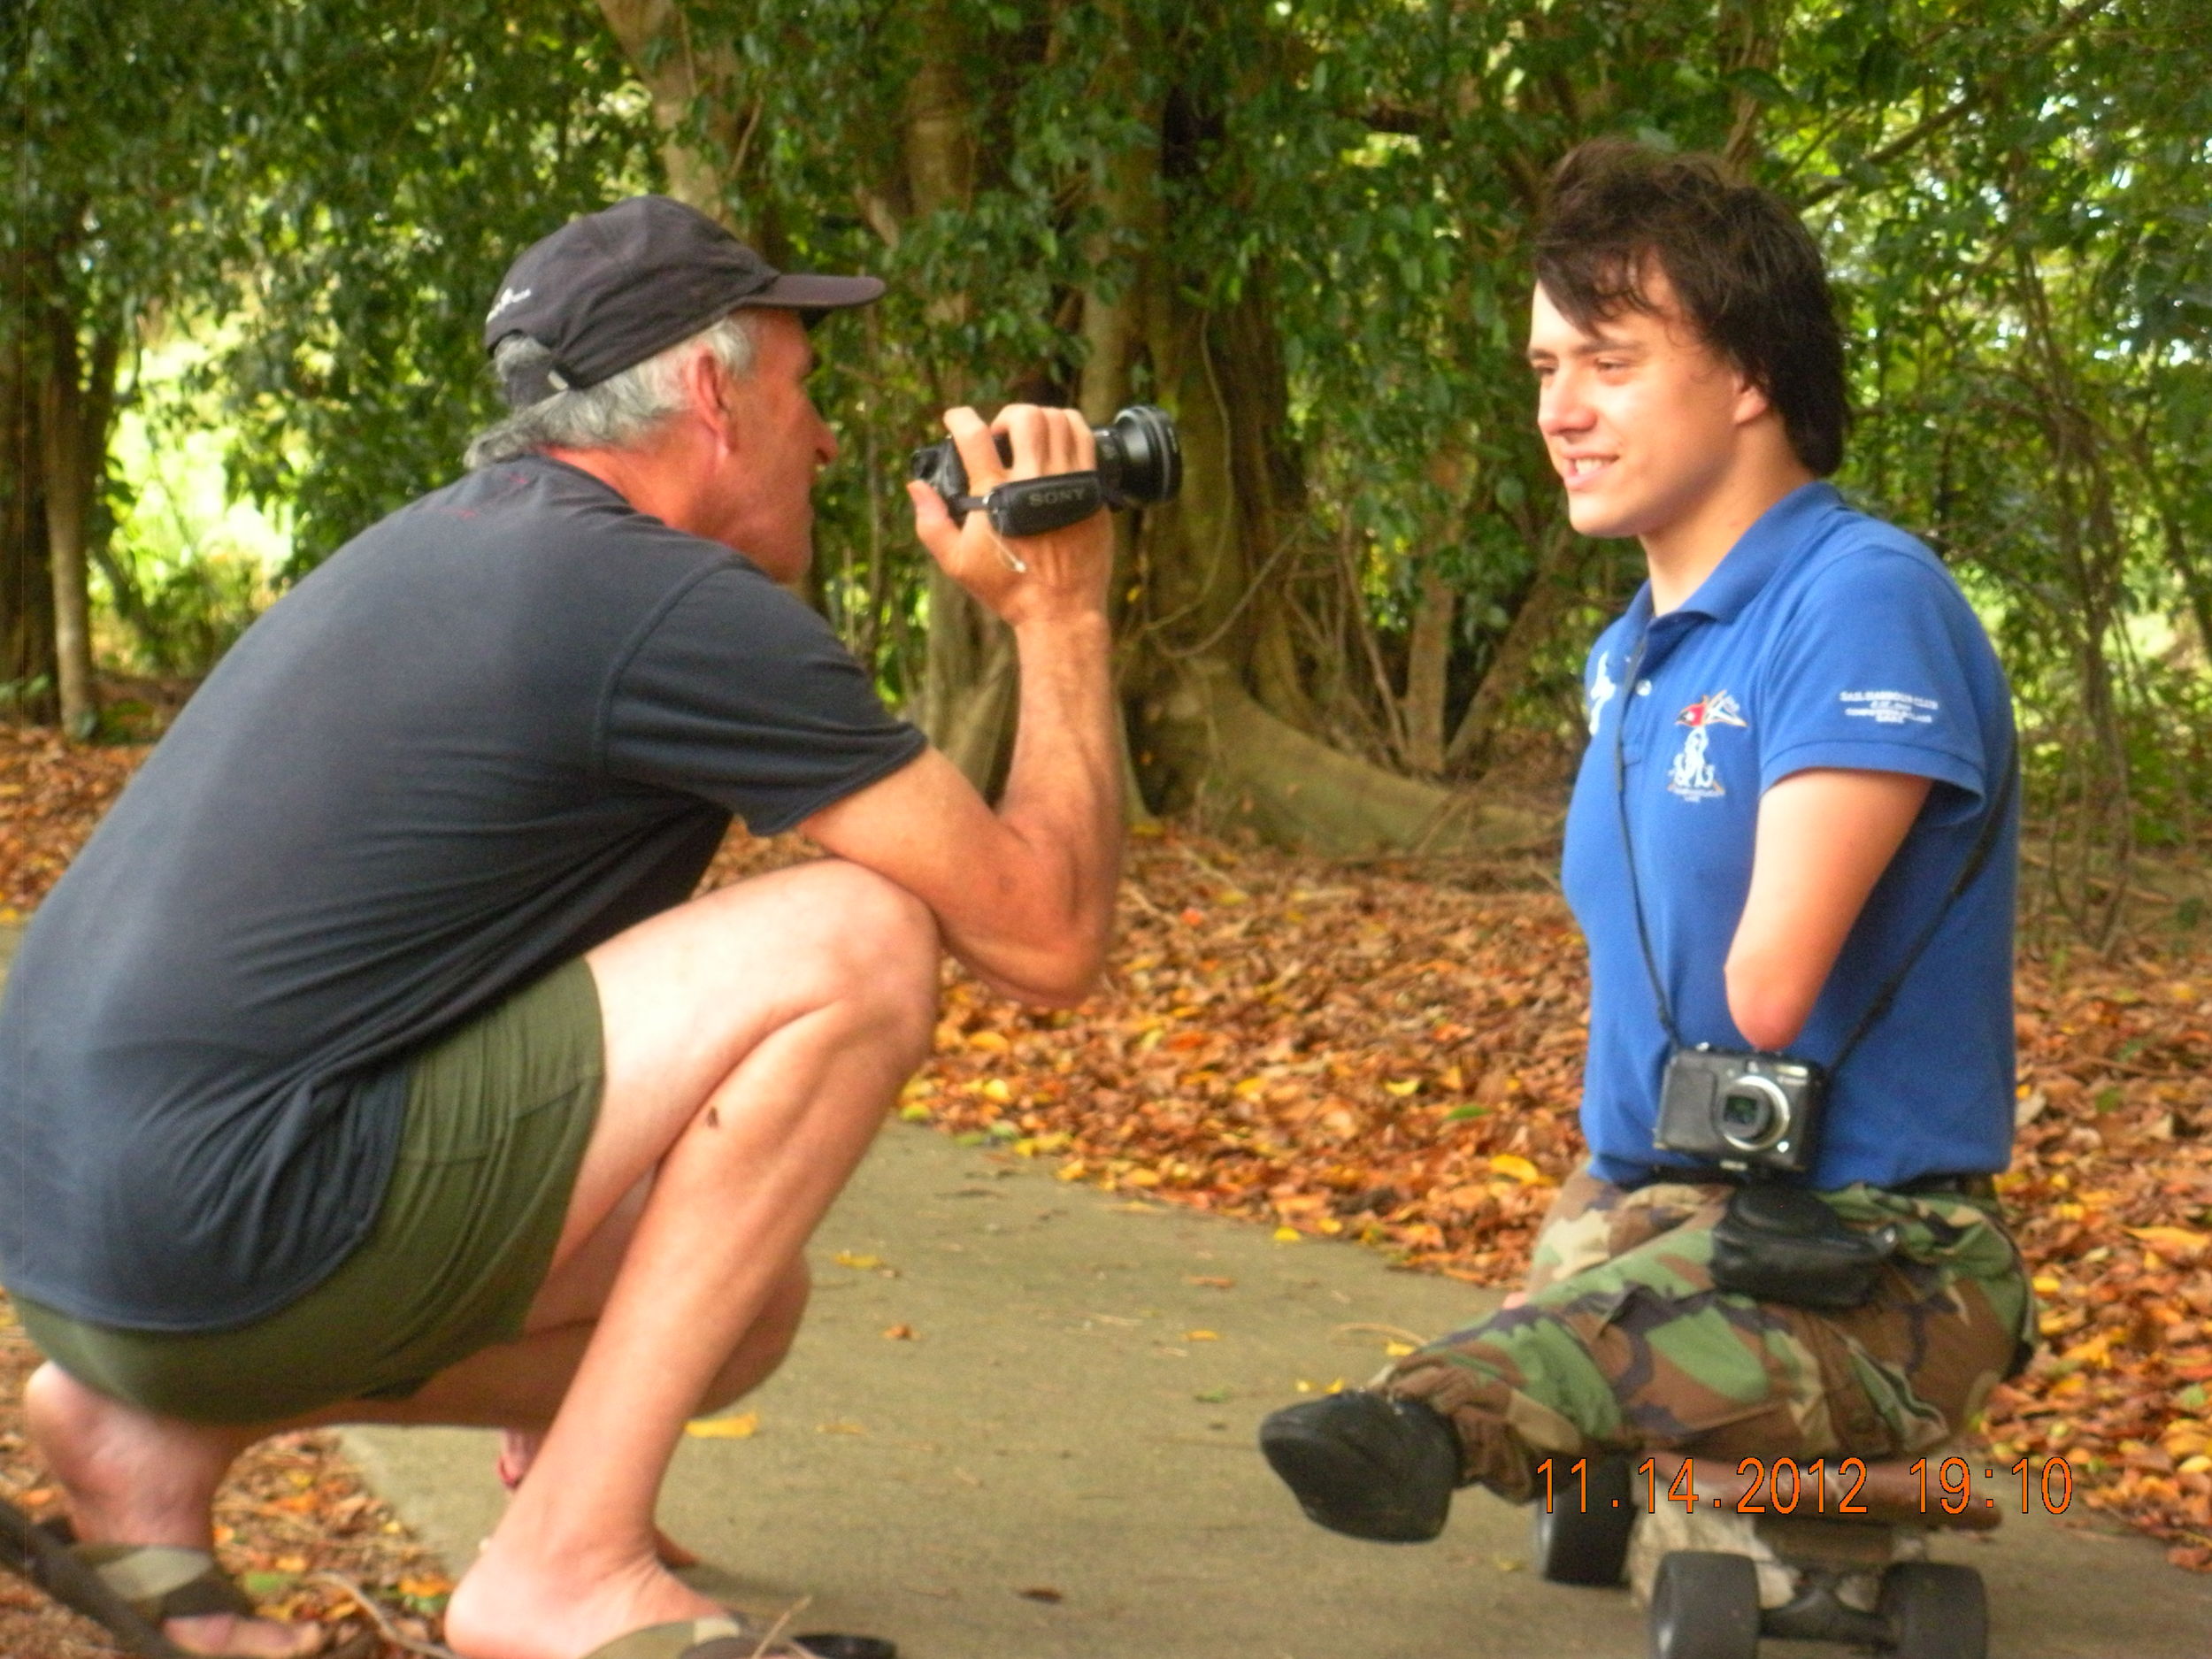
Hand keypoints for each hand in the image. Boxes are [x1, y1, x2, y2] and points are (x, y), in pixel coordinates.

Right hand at [906, 404, 1113, 628]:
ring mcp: (1068, 482)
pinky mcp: (1093, 489)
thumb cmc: (1008, 589)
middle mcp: (1035, 481)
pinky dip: (1070, 429)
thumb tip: (915, 487)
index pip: (975, 436)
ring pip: (1059, 421)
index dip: (960, 418)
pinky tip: (1058, 444)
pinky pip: (1086, 439)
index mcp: (997, 495)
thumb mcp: (956, 562)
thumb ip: (931, 522)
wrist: (1061, 610)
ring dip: (1040, 419)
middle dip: (1007, 417)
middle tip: (1001, 437)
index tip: (955, 419)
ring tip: (1031, 438)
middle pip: (1025, 417)